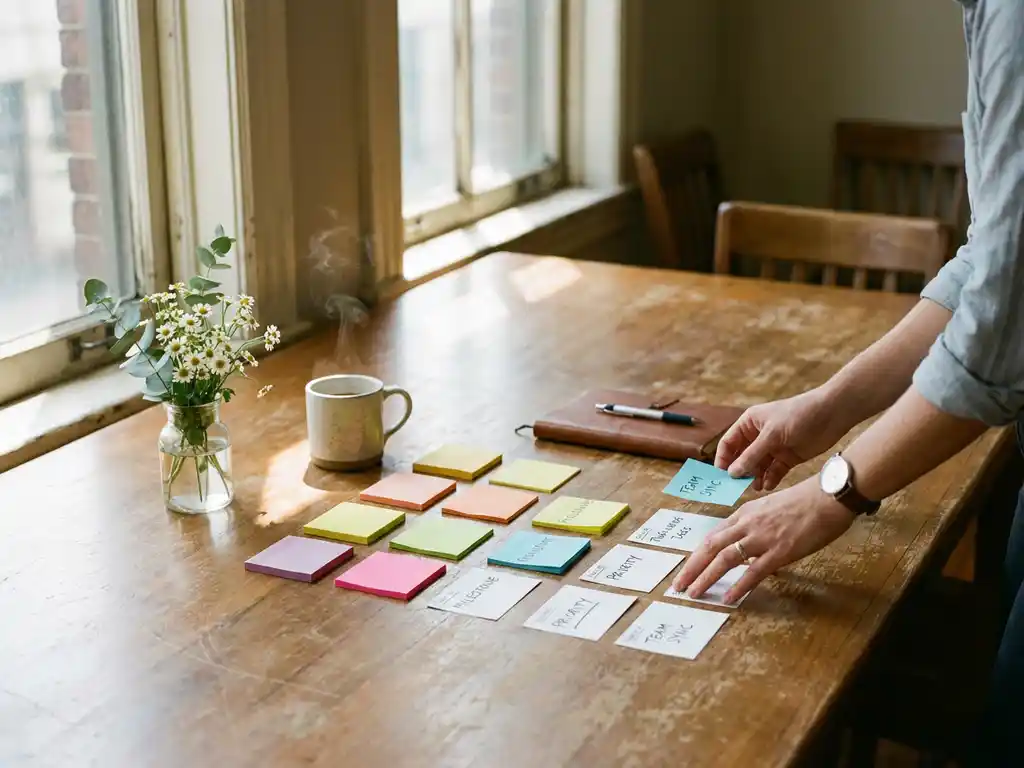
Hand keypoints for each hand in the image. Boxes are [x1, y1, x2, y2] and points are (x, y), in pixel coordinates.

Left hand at [671, 479, 855, 602]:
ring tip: (694, 593)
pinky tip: (728, 597)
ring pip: (725, 558)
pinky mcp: (780, 550)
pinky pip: (755, 571)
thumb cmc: (805, 502)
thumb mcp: (771, 509)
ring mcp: (762, 537)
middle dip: (692, 568)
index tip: (687, 569)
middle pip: (711, 547)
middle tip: (678, 586)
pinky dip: (739, 585)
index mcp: (745, 514)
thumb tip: (748, 548)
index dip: (697, 555)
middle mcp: (748, 524)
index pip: (713, 537)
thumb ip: (756, 526)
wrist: (828, 496)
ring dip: (706, 578)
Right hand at [716, 387, 847, 490]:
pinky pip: (774, 471)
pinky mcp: (788, 457)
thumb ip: (751, 455)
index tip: (722, 476)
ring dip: (755, 477)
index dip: (724, 459)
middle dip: (740, 471)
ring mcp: (773, 447)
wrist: (832, 414)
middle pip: (742, 457)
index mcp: (750, 423)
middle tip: (739, 486)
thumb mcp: (772, 435)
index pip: (729, 443)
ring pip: (758, 466)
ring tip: (756, 487)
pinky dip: (770, 478)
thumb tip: (732, 473)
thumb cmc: (798, 415)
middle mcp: (759, 435)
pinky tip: (769, 485)